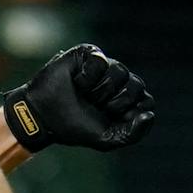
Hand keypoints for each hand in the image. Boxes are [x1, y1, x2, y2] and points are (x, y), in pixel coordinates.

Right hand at [2, 44, 155, 153]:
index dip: (126, 112)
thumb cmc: (73, 127)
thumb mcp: (106, 139)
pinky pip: (101, 61)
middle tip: (93, 106)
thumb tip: (150, 115)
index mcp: (126, 100)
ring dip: (98, 90)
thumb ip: (133, 134)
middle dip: (113, 102)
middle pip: (135, 86)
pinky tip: (76, 81)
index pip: (145, 102)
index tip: (107, 118)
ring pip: (120, 72)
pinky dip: (88, 76)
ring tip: (82, 94)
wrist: (42, 117)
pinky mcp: (90, 53)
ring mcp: (106, 65)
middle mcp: (119, 81)